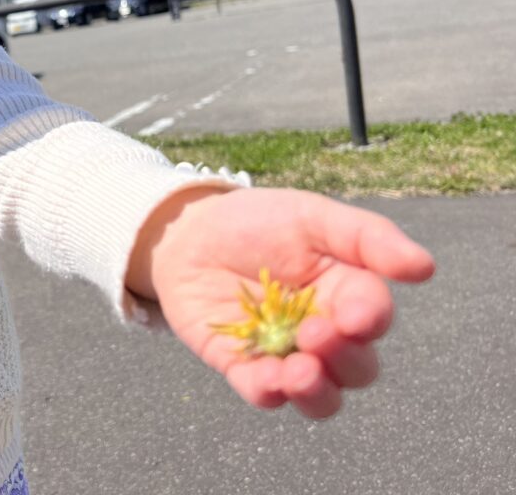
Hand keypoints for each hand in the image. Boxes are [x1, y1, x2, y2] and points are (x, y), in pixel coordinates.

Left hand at [129, 187, 434, 418]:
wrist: (188, 232)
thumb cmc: (257, 221)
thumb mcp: (312, 216)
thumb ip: (366, 238)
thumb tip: (425, 268)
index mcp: (347, 293)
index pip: (374, 316)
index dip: (370, 320)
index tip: (354, 315)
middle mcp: (324, 331)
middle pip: (356, 368)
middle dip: (344, 359)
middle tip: (316, 333)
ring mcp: (285, 354)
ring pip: (321, 397)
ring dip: (317, 392)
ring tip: (299, 372)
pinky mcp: (243, 366)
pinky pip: (264, 394)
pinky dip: (269, 392)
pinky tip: (267, 379)